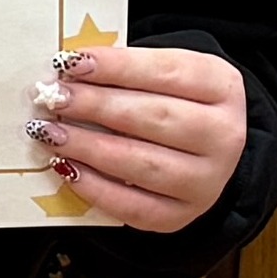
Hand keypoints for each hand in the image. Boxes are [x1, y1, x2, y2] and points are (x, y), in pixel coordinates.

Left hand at [29, 42, 247, 232]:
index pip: (168, 72)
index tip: (71, 62)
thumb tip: (69, 71)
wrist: (198, 149)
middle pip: (156, 118)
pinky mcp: (182, 215)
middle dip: (97, 106)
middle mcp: (225, 136)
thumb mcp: (161, 73)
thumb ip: (124, 70)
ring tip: (51, 132)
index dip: (116, 67)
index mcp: (222, 87)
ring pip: (144, 164)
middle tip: (55, 98)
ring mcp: (207, 181)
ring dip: (90, 147)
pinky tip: (67, 168)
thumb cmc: (169, 101)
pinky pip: (134, 207)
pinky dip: (95, 188)